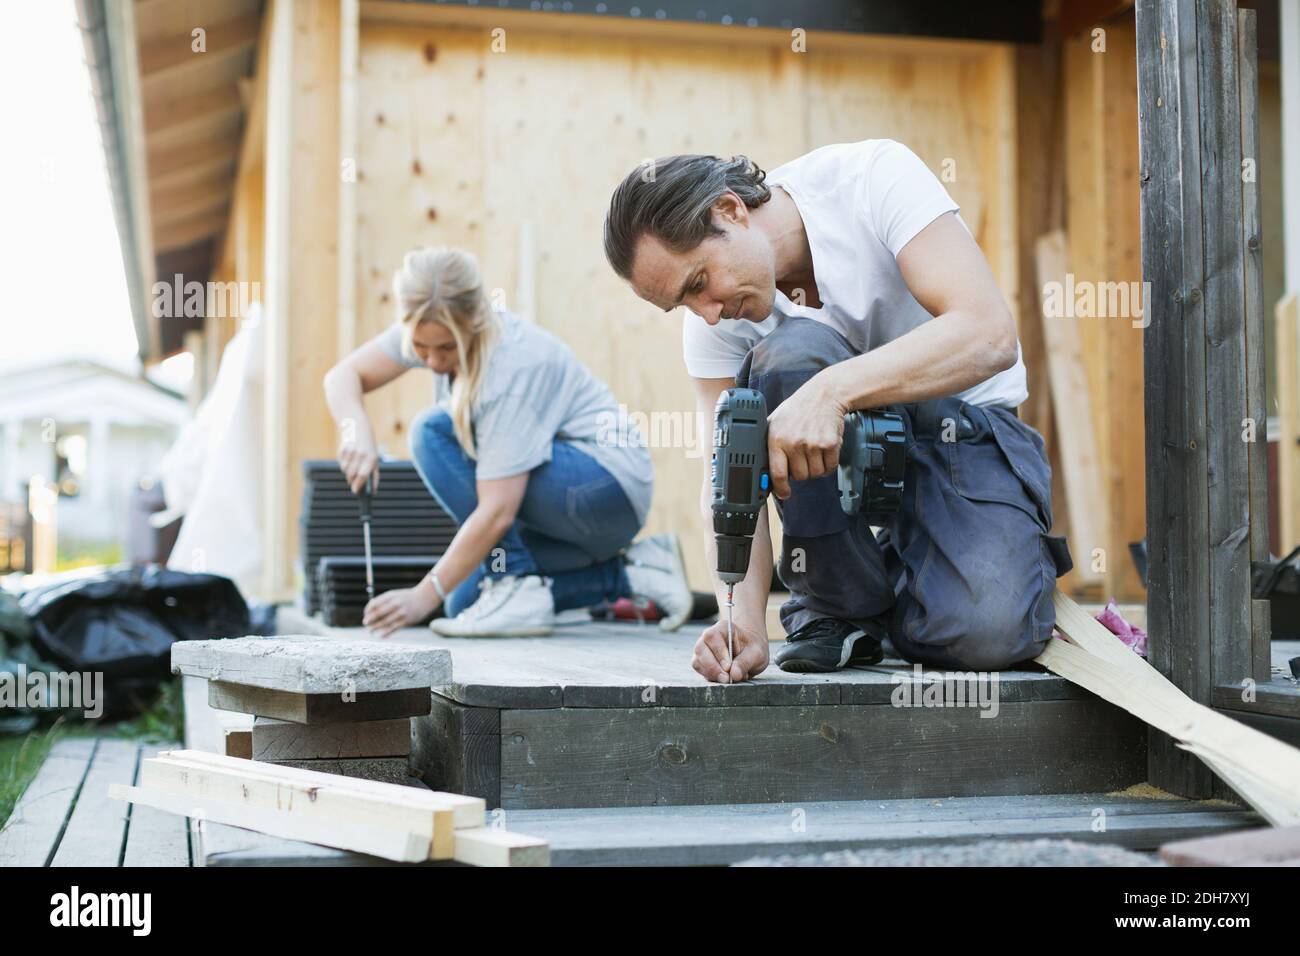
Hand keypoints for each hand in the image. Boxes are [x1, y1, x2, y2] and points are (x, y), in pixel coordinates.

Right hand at [338, 431, 379, 493]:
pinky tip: (349, 458)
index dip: (358, 485)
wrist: (358, 428)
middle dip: (351, 481)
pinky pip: (341, 463)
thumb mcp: (375, 459)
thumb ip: (374, 476)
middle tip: (352, 482)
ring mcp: (351, 452)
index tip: (355, 491)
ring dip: (348, 473)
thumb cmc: (369, 447)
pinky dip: (344, 465)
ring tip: (352, 466)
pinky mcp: (343, 450)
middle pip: (352, 475)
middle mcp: (361, 455)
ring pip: (345, 470)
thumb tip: (373, 492)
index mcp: (371, 458)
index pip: (363, 476)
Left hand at [362, 585, 438, 638]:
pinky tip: (381, 636)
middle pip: (378, 613)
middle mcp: (395, 604)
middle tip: (365, 623)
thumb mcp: (395, 595)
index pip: (374, 604)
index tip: (366, 614)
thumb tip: (369, 612)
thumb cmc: (406, 597)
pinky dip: (386, 633)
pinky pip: (393, 628)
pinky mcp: (406, 621)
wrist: (425, 598)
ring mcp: (401, 612)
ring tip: (370, 631)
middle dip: (370, 620)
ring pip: (384, 622)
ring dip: (375, 627)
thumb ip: (383, 601)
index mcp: (391, 596)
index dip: (368, 610)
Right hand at [692, 620, 768, 683]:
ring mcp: (703, 649)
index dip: (719, 652)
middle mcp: (709, 637)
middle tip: (727, 679)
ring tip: (728, 679)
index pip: (712, 637)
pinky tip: (723, 678)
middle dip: (713, 667)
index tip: (728, 667)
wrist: (750, 652)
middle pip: (700, 649)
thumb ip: (745, 662)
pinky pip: (699, 669)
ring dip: (711, 673)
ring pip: (697, 661)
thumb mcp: (757, 654)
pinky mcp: (702, 662)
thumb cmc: (753, 649)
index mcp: (723, 628)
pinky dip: (710, 677)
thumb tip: (734, 675)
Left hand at [765, 375, 845, 499]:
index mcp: (776, 439)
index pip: (777, 473)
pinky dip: (828, 464)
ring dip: (816, 467)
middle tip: (803, 457)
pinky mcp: (830, 444)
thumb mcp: (774, 422)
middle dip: (802, 471)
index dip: (781, 489)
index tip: (784, 493)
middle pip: (800, 477)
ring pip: (815, 474)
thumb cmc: (797, 410)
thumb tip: (760, 469)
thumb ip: (768, 445)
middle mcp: (794, 443)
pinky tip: (824, 451)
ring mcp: (813, 444)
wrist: (823, 395)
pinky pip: (830, 467)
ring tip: (813, 451)